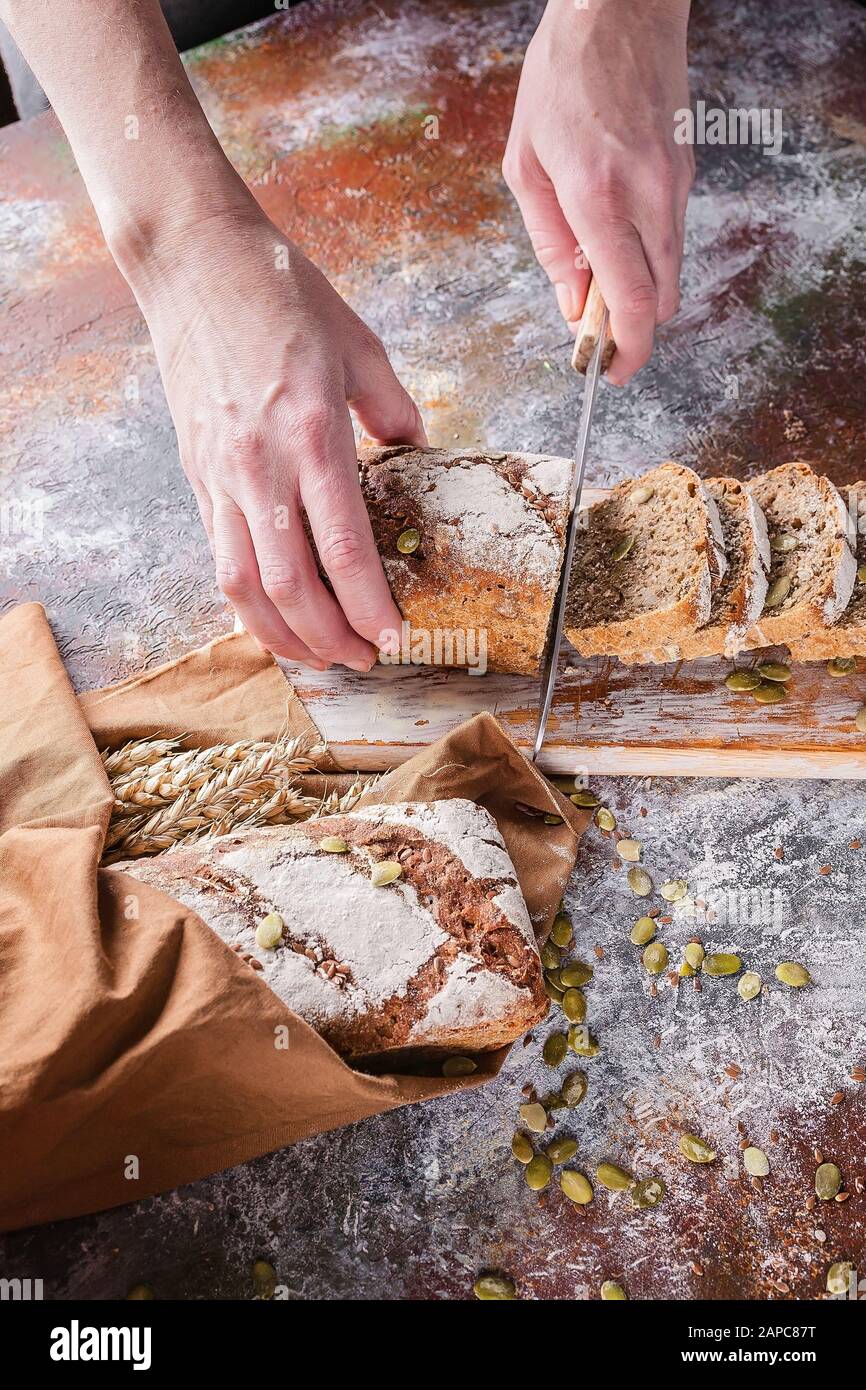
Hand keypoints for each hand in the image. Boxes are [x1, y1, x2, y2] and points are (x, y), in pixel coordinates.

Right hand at [130, 204, 425, 669]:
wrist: (193, 260)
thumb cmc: (279, 292)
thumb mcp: (358, 341)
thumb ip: (392, 406)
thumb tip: (413, 447)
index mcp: (312, 432)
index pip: (344, 547)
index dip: (369, 606)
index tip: (394, 638)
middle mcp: (260, 465)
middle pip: (290, 585)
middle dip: (330, 638)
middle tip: (363, 660)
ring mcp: (220, 474)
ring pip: (243, 585)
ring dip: (282, 634)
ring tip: (318, 655)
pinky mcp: (196, 474)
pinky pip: (218, 556)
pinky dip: (247, 600)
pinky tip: (273, 615)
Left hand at [503, 0, 692, 383]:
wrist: (619, 10)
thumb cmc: (562, 79)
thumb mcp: (527, 165)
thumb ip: (550, 243)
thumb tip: (570, 303)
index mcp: (599, 196)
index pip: (629, 298)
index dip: (627, 348)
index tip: (615, 372)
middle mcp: (648, 194)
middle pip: (659, 297)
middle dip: (631, 326)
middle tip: (597, 331)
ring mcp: (675, 182)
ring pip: (670, 269)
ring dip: (638, 288)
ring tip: (598, 272)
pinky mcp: (688, 170)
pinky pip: (671, 234)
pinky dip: (647, 252)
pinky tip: (616, 232)